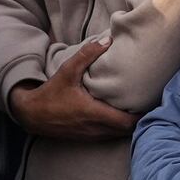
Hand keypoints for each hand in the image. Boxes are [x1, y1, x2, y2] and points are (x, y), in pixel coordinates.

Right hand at [8, 37, 134, 139]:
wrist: (31, 114)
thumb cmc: (50, 94)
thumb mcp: (67, 71)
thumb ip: (87, 55)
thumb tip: (107, 40)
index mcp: (93, 113)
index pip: (126, 122)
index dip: (141, 115)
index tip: (149, 102)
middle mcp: (94, 128)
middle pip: (126, 130)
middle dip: (138, 119)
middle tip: (146, 104)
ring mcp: (90, 135)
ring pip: (117, 135)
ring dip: (127, 125)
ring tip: (135, 109)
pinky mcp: (85, 138)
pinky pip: (108, 136)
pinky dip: (116, 128)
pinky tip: (117, 116)